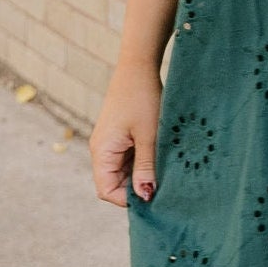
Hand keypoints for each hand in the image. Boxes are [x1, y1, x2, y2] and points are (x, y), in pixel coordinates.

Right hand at [90, 59, 161, 207]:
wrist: (139, 66)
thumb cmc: (143, 98)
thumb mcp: (149, 136)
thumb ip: (146, 168)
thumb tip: (145, 197)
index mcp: (102, 151)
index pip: (106, 191)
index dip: (128, 200)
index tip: (154, 197)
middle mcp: (102, 150)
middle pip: (115, 184)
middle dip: (137, 188)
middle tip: (164, 186)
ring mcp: (111, 143)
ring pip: (124, 172)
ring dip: (142, 175)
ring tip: (164, 171)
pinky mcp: (121, 136)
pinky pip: (129, 159)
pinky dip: (143, 163)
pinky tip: (160, 158)